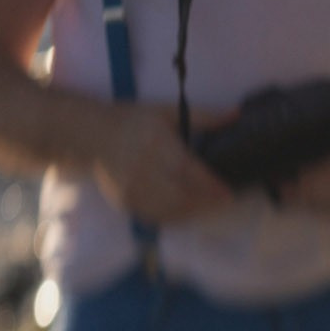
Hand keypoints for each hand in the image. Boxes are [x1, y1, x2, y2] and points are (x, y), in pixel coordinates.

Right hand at [92, 103, 236, 224]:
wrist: (93, 135)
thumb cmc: (134, 120)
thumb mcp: (167, 112)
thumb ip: (204, 117)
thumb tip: (236, 115)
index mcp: (156, 144)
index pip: (187, 171)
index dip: (209, 186)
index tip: (228, 193)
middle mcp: (143, 170)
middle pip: (180, 196)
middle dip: (205, 203)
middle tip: (224, 202)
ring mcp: (132, 190)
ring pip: (168, 211)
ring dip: (192, 213)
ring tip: (207, 207)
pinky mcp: (125, 203)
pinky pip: (154, 217)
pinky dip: (174, 217)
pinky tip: (185, 211)